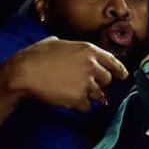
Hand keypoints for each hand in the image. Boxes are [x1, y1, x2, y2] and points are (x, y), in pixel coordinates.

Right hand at [6, 36, 128, 110]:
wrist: (24, 72)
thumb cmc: (36, 55)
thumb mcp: (56, 42)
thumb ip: (71, 47)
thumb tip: (70, 49)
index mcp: (88, 50)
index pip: (112, 61)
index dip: (119, 70)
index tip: (123, 76)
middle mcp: (92, 65)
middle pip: (107, 79)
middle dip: (99, 83)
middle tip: (86, 84)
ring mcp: (87, 83)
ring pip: (99, 94)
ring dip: (90, 95)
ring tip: (75, 92)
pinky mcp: (79, 98)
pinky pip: (86, 106)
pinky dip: (79, 106)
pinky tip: (69, 101)